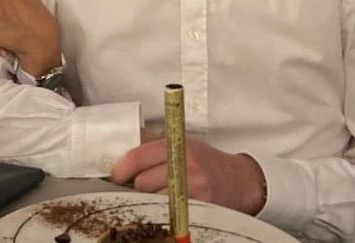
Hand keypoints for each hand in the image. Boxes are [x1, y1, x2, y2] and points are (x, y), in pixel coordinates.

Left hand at [111, 136, 265, 215]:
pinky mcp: (196, 210)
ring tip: (157, 193)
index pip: (139, 156)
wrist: (239, 181)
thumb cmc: (207, 161)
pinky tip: (167, 204)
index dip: (121, 168)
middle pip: (141, 183)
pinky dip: (162, 210)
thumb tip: (123, 143)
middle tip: (138, 184)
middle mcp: (185, 166)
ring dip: (148, 200)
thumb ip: (153, 142)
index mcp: (178, 145)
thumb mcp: (182, 142)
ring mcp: (192, 191)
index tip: (115, 174)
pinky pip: (166, 213)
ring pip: (151, 200)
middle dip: (136, 185)